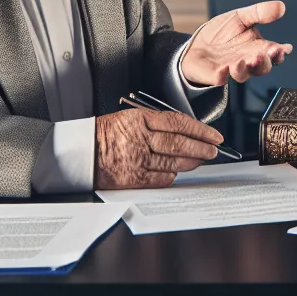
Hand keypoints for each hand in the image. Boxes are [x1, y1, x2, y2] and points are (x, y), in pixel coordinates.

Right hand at [94, 109, 222, 188]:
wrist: (82, 152)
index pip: (178, 123)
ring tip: (201, 160)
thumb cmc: (106, 134)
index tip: (213, 135)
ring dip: (192, 162)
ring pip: (174, 162)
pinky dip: (173, 175)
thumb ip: (156, 123)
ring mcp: (138, 159)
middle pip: (180, 143)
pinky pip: (162, 178)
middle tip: (214, 150)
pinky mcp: (135, 177)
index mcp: (140, 119)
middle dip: (201, 147)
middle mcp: (141, 138)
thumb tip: (185, 131)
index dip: (200, 130)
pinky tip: (178, 172)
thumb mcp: (130, 117)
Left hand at [180, 0, 292, 86]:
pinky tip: (224, 69)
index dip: (279, 52)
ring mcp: (232, 70)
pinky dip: (223, 75)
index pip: (273, 53)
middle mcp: (247, 61)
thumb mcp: (241, 17)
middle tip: (265, 54)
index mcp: (257, 48)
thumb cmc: (222, 33)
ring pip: (243, 75)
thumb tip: (281, 6)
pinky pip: (220, 78)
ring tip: (244, 61)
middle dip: (265, 62)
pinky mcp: (215, 75)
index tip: (284, 48)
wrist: (197, 44)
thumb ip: (260, 13)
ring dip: (245, 68)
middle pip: (262, 67)